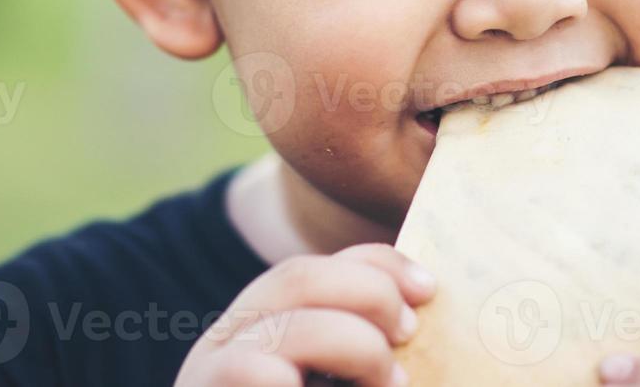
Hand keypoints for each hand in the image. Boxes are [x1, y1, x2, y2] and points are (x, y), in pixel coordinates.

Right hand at [174, 242, 434, 386]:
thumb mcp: (341, 384)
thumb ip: (362, 364)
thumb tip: (422, 312)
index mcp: (261, 332)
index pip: (316, 268)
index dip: (375, 264)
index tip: (429, 288)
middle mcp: (227, 345)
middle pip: (296, 278)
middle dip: (368, 295)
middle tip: (409, 334)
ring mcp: (210, 377)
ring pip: (289, 330)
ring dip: (357, 347)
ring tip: (390, 385)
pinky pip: (264, 377)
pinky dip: (303, 383)